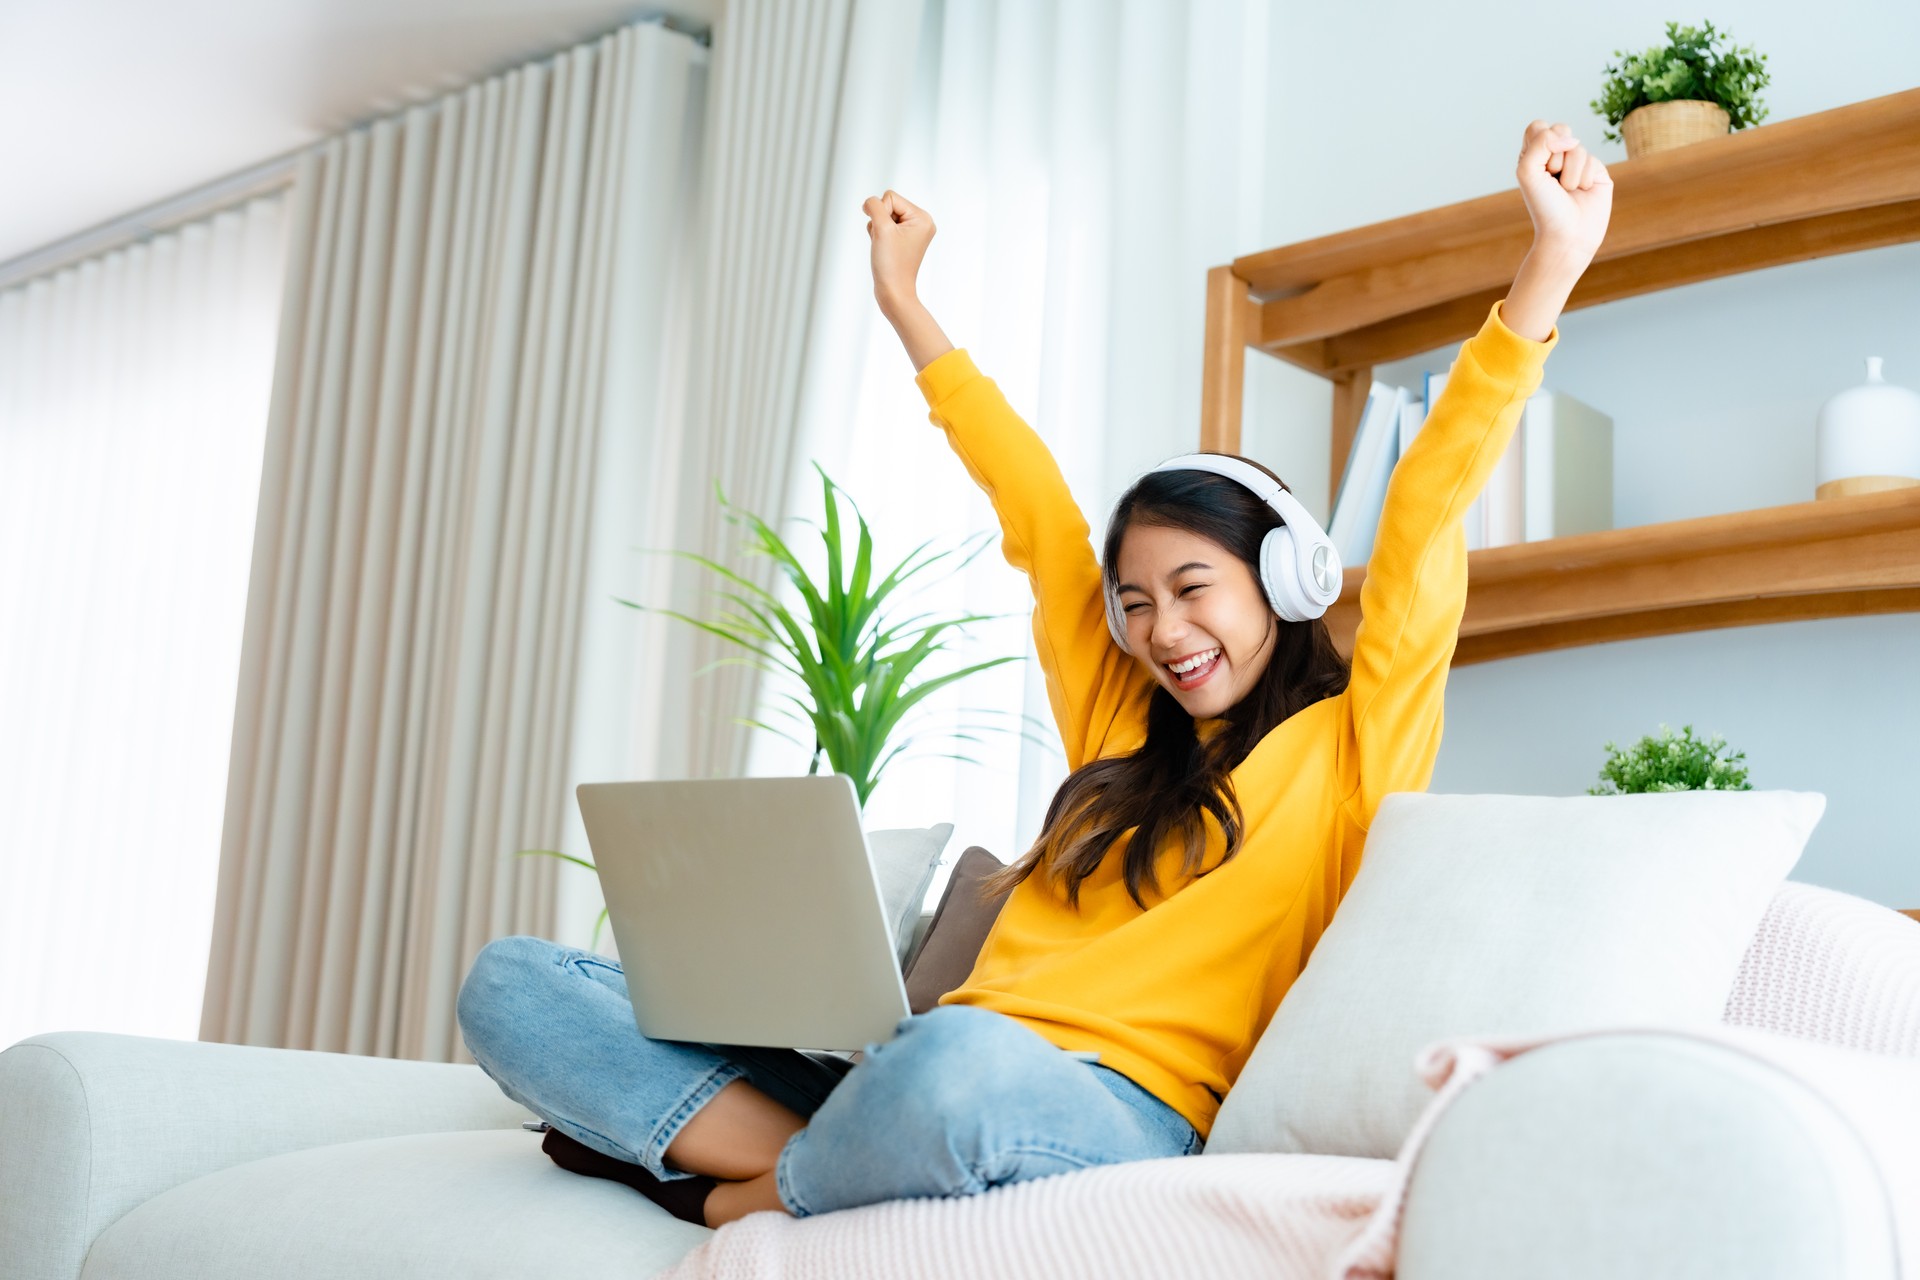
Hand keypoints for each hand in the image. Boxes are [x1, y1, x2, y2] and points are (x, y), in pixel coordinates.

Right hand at [863, 190, 934, 311]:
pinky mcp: (904, 240)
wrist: (893, 292)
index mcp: (922, 217)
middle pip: (888, 205)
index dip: (880, 213)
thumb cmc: (891, 264)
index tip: (885, 235)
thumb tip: (870, 202)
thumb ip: (874, 206)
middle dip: (879, 222)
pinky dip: (879, 236)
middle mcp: (921, 222)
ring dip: (877, 229)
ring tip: (884, 247)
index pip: (890, 197)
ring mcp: (913, 232)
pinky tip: (883, 249)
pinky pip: (885, 226)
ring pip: (884, 216)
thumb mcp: (881, 229)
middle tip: (885, 243)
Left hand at [1514, 120, 1611, 263]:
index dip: (1541, 140)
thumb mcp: (1528, 172)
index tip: (1539, 165)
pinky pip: (1593, 160)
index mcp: (1535, 156)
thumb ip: (1541, 143)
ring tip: (1568, 191)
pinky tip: (1583, 192)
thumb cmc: (1544, 207)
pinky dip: (1584, 178)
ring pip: (1577, 147)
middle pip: (1561, 130)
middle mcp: (1557, 157)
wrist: (1567, 234)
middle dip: (1556, 156)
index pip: (1538, 127)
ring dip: (1569, 173)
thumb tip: (1570, 138)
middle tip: (1552, 179)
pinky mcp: (1597, 171)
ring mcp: (1578, 163)